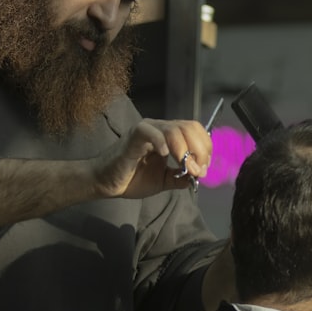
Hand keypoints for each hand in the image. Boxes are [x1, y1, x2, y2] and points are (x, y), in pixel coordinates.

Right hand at [91, 119, 211, 198]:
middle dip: (200, 149)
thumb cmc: (132, 178)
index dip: (205, 147)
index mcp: (168, 135)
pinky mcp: (134, 136)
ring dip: (186, 150)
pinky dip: (162, 142)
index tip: (205, 167)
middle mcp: (159, 128)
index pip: (194, 130)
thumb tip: (198, 176)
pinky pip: (150, 132)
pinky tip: (165, 155)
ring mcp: (147, 130)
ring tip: (188, 168)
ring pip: (174, 129)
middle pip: (189, 127)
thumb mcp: (163, 180)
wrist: (106, 183)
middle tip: (199, 169)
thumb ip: (181, 177)